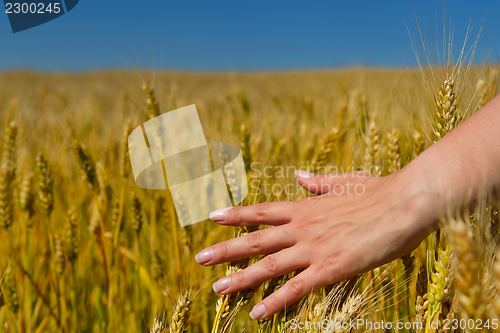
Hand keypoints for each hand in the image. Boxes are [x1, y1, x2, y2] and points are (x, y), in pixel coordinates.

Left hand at [195, 168, 437, 319]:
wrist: (405, 202)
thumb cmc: (378, 191)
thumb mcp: (343, 182)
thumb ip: (316, 182)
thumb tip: (298, 176)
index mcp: (305, 207)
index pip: (261, 211)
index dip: (235, 215)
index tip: (212, 217)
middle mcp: (302, 227)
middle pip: (255, 240)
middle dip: (225, 250)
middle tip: (199, 258)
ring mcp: (314, 248)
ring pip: (269, 266)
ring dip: (241, 278)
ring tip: (217, 288)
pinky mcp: (331, 268)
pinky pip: (296, 289)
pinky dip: (275, 302)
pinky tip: (257, 314)